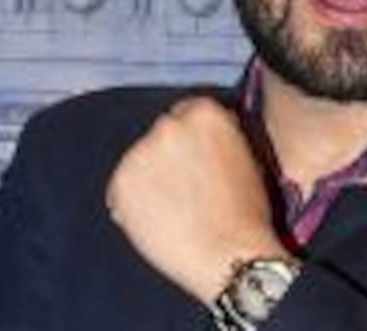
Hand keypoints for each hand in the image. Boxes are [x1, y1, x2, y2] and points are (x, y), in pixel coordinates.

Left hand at [105, 96, 292, 302]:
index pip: (187, 113)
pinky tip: (155, 222)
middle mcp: (169, 125)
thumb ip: (218, 139)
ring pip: (139, 162)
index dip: (190, 139)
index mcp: (205, 113)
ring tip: (171, 211)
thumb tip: (198, 144)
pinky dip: (131, 205)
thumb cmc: (246, 214)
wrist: (228, 254)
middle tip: (183, 188)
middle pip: (161, 134)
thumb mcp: (245, 158)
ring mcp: (140, 152)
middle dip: (168, 156)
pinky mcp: (120, 182)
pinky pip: (121, 190)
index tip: (192, 157)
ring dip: (149, 180)